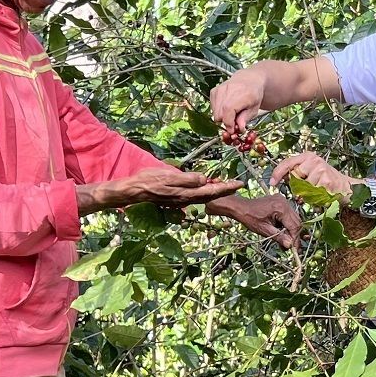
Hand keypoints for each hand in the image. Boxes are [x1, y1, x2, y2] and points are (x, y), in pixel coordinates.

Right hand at [94, 167, 241, 211]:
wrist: (134, 191)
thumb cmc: (149, 181)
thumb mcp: (168, 176)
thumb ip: (188, 179)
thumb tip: (205, 179)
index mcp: (188, 193)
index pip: (213, 191)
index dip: (227, 187)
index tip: (241, 183)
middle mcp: (187, 199)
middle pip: (212, 195)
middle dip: (226, 189)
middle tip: (238, 184)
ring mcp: (182, 199)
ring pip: (204, 196)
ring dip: (217, 191)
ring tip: (226, 185)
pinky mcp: (177, 198)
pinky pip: (195, 195)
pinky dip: (205, 191)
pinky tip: (206, 186)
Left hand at [208, 194, 301, 247]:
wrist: (241, 207)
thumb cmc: (249, 217)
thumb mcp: (264, 230)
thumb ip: (278, 237)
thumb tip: (290, 245)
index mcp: (281, 208)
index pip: (294, 226)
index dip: (295, 239)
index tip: (295, 250)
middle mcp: (284, 202)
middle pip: (297, 222)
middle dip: (294, 235)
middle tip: (290, 247)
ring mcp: (283, 201)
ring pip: (294, 219)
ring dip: (291, 230)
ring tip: (285, 241)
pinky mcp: (281, 202)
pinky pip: (289, 215)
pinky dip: (287, 224)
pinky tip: (282, 232)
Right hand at [210, 70, 265, 138]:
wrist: (248, 80)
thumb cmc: (253, 94)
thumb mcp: (254, 109)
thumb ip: (245, 119)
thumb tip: (238, 128)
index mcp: (241, 94)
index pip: (228, 112)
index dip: (229, 124)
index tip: (232, 130)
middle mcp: (228, 90)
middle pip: (219, 114)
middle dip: (226, 121)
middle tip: (234, 121)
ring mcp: (219, 90)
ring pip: (214, 112)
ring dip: (222, 116)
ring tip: (232, 113)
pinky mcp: (214, 91)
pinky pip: (212, 107)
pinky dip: (218, 110)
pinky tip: (226, 107)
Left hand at [269, 152, 356, 195]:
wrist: (346, 186)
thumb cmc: (327, 179)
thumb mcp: (311, 170)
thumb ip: (297, 172)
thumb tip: (281, 178)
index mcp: (308, 156)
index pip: (287, 162)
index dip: (277, 173)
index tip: (272, 182)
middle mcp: (314, 160)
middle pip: (294, 177)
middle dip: (297, 186)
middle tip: (307, 188)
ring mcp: (320, 170)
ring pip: (302, 187)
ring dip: (307, 193)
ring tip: (317, 190)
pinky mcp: (326, 181)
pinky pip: (312, 194)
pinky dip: (315, 198)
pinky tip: (323, 194)